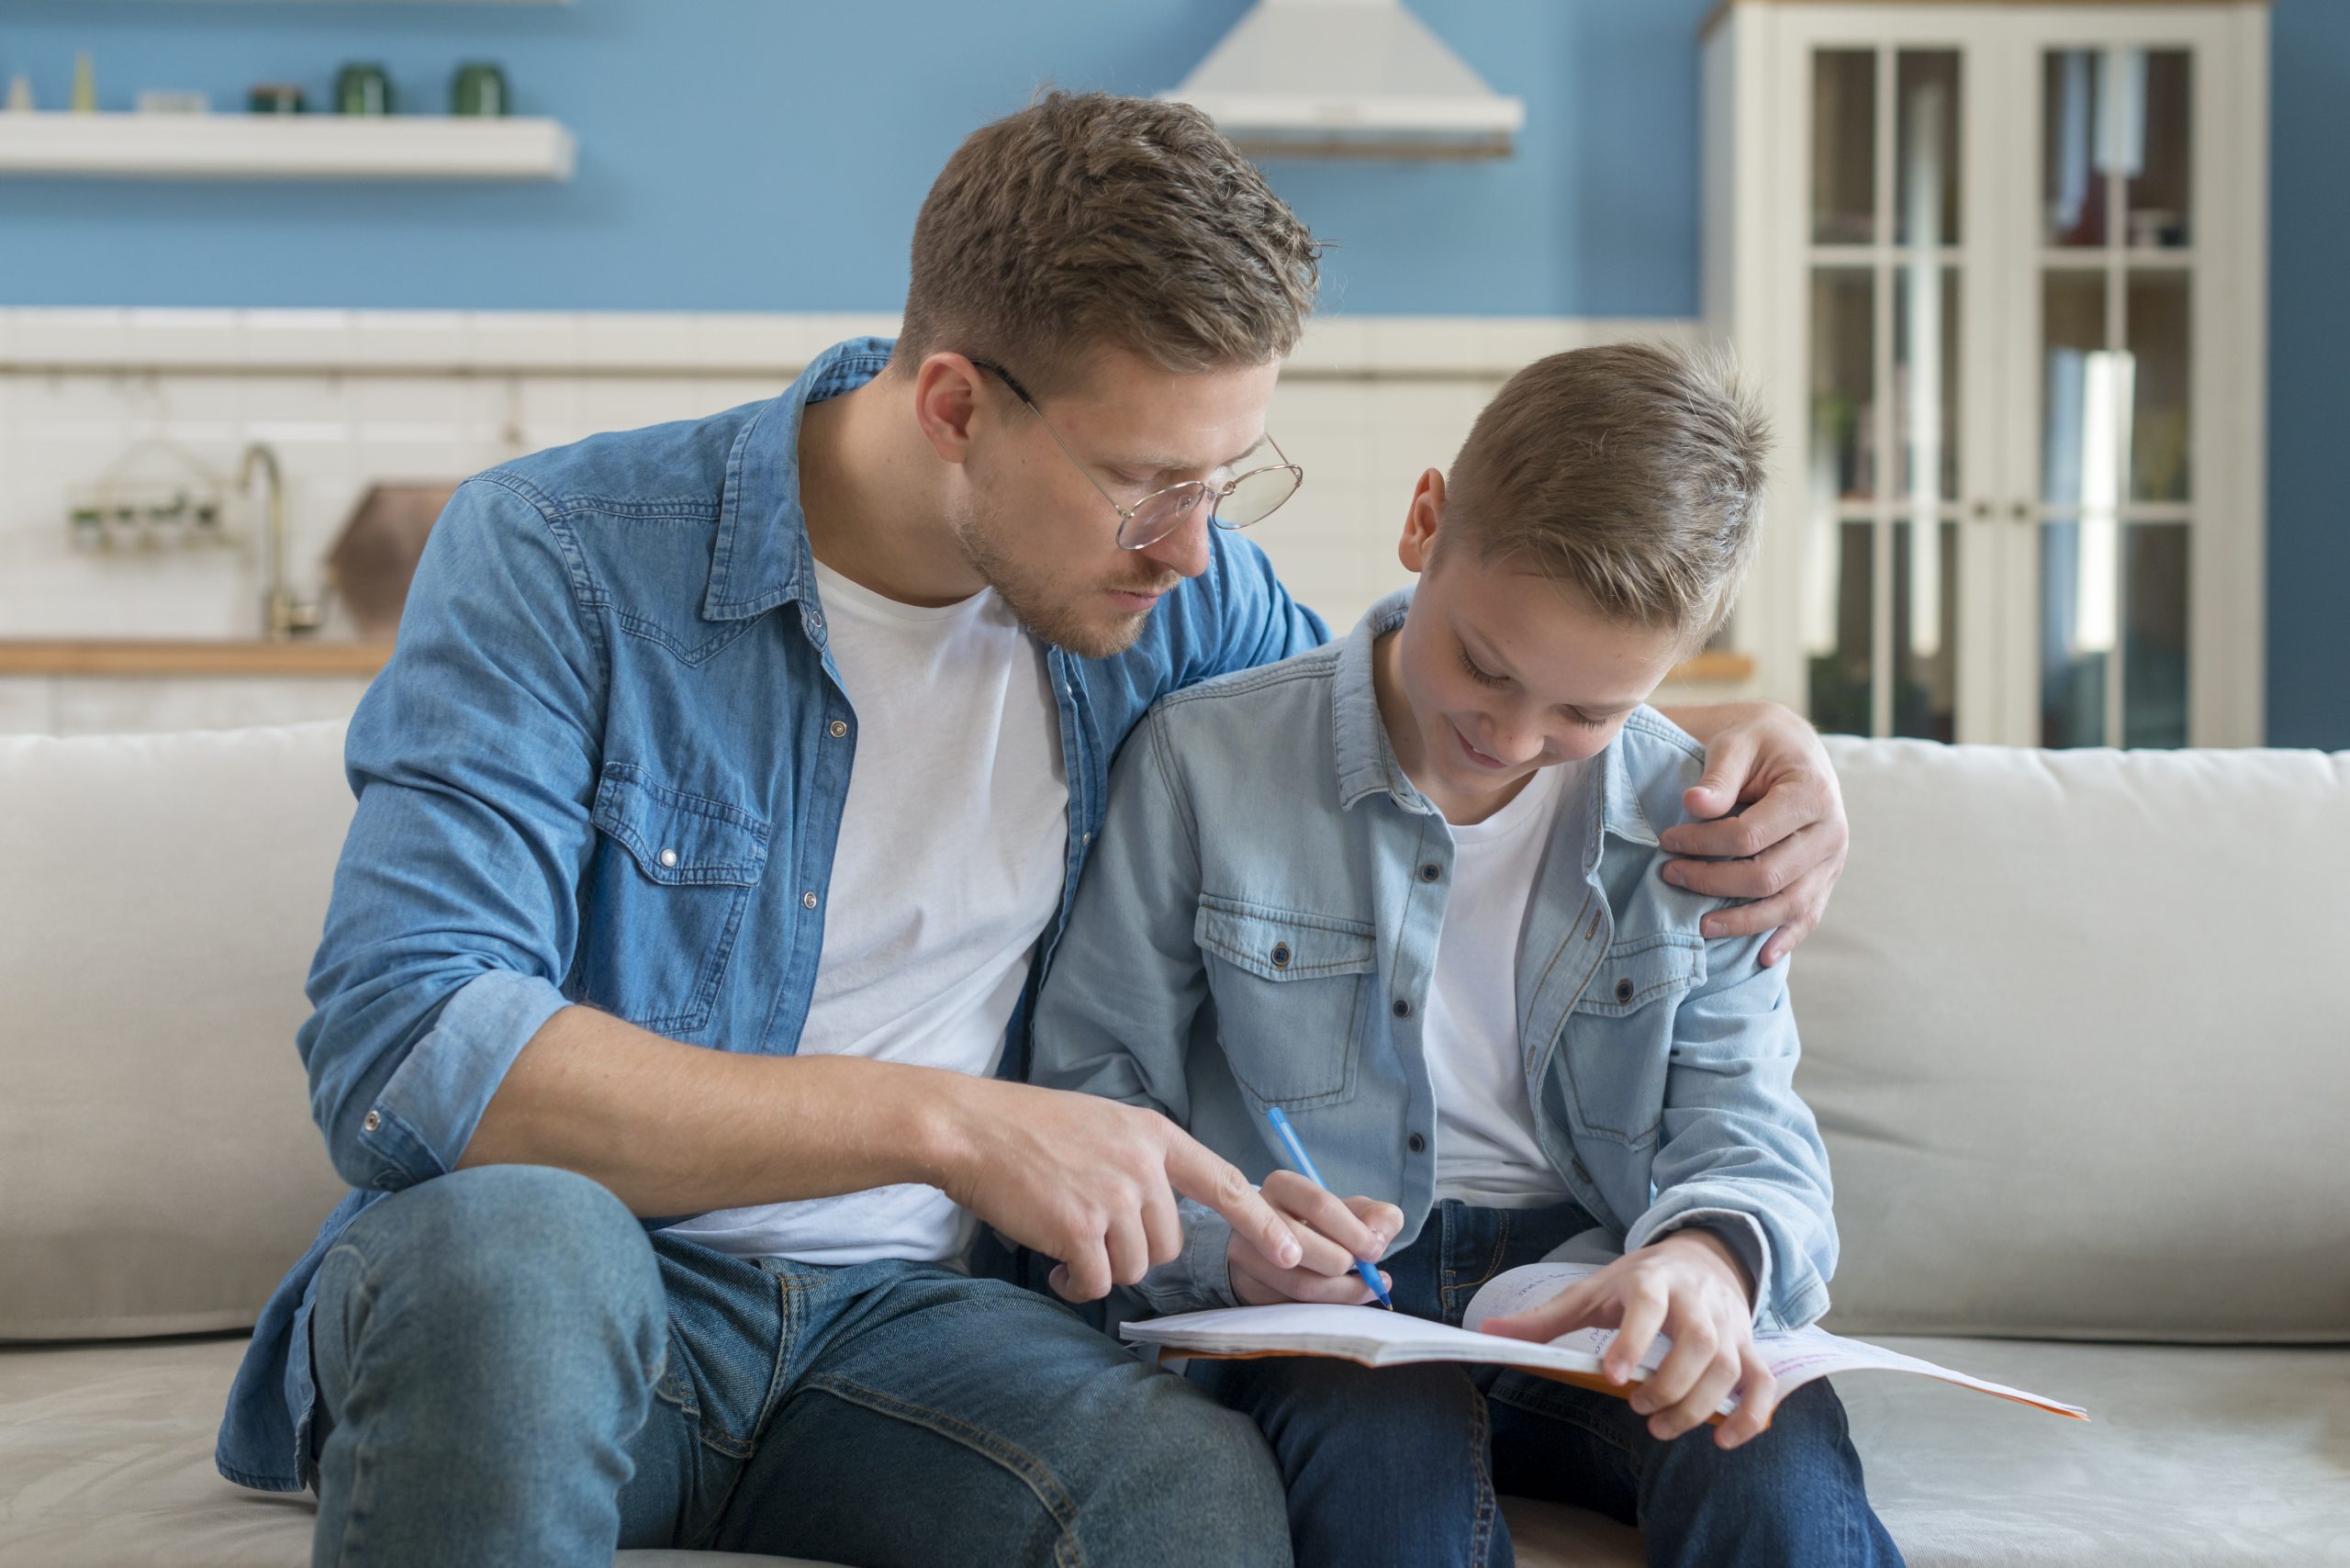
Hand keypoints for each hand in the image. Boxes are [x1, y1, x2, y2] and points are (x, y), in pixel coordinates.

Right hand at [928, 1078, 1300, 1302]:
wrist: (972, 1129)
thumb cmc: (1028, 1130)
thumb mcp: (1102, 1126)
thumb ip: (1139, 1162)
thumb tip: (1158, 1213)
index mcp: (1152, 1135)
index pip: (1224, 1181)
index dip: (1262, 1222)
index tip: (1294, 1251)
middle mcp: (1142, 1164)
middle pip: (1169, 1242)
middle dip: (1133, 1252)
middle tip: (1091, 1237)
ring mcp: (1114, 1196)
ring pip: (1134, 1266)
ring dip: (1101, 1268)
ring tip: (1065, 1243)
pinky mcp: (1081, 1228)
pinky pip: (1097, 1283)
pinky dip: (1076, 1285)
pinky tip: (1054, 1266)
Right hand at [1227, 1171, 1403, 1305]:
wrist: (1274, 1249)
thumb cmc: (1319, 1226)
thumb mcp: (1349, 1212)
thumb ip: (1375, 1217)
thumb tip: (1380, 1235)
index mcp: (1283, 1186)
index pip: (1321, 1206)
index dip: (1355, 1232)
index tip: (1375, 1250)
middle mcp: (1254, 1217)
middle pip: (1306, 1247)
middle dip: (1343, 1262)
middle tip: (1363, 1269)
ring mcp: (1246, 1255)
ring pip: (1299, 1282)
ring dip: (1341, 1290)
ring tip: (1362, 1286)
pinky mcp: (1249, 1287)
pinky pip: (1295, 1306)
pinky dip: (1328, 1305)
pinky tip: (1344, 1298)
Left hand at [1479, 1230, 1779, 1449]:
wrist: (1702, 1254)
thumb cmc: (1637, 1280)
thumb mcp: (1589, 1290)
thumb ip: (1544, 1318)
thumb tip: (1487, 1334)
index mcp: (1652, 1281)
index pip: (1647, 1306)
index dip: (1633, 1341)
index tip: (1615, 1377)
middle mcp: (1697, 1301)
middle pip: (1699, 1344)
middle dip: (1670, 1385)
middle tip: (1639, 1409)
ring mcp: (1729, 1325)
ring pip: (1730, 1367)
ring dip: (1700, 1405)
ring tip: (1662, 1426)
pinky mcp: (1749, 1346)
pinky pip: (1762, 1382)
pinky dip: (1751, 1414)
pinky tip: (1723, 1439)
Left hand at [1655, 701, 1847, 966]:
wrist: (1793, 748)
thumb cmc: (1759, 744)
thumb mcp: (1736, 744)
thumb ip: (1718, 776)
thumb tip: (1693, 804)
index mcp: (1812, 793)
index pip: (1750, 835)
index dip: (1703, 843)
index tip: (1665, 840)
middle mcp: (1832, 831)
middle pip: (1768, 876)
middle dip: (1712, 881)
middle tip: (1669, 874)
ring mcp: (1833, 860)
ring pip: (1788, 905)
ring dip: (1742, 920)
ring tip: (1700, 925)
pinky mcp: (1826, 878)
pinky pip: (1809, 916)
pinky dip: (1786, 938)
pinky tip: (1763, 958)